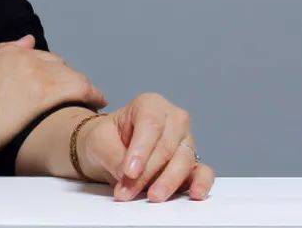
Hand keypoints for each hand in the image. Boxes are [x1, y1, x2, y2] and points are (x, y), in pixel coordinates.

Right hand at [0, 33, 107, 160]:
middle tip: (76, 96)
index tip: (59, 84)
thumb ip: (3, 51)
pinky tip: (97, 103)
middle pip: (59, 65)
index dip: (54, 72)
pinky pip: (77, 88)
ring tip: (92, 100)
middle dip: (68, 80)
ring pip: (71, 75)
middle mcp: (25, 58)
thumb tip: (28, 40)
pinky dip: (91, 94)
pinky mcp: (43, 94)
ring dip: (83, 88)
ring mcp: (35, 74)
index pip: (43, 57)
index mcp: (9, 52)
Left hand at [76, 91, 213, 201]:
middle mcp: (173, 120)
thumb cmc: (106, 139)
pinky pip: (203, 173)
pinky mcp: (193, 165)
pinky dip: (201, 183)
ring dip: (167, 182)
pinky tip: (194, 194)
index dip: (141, 149)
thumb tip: (127, 174)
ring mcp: (186, 142)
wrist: (110, 151)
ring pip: (183, 161)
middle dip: (146, 173)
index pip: (150, 124)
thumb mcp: (98, 140)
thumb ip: (112, 154)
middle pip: (166, 147)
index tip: (129, 171)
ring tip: (150, 197)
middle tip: (127, 191)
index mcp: (150, 105)